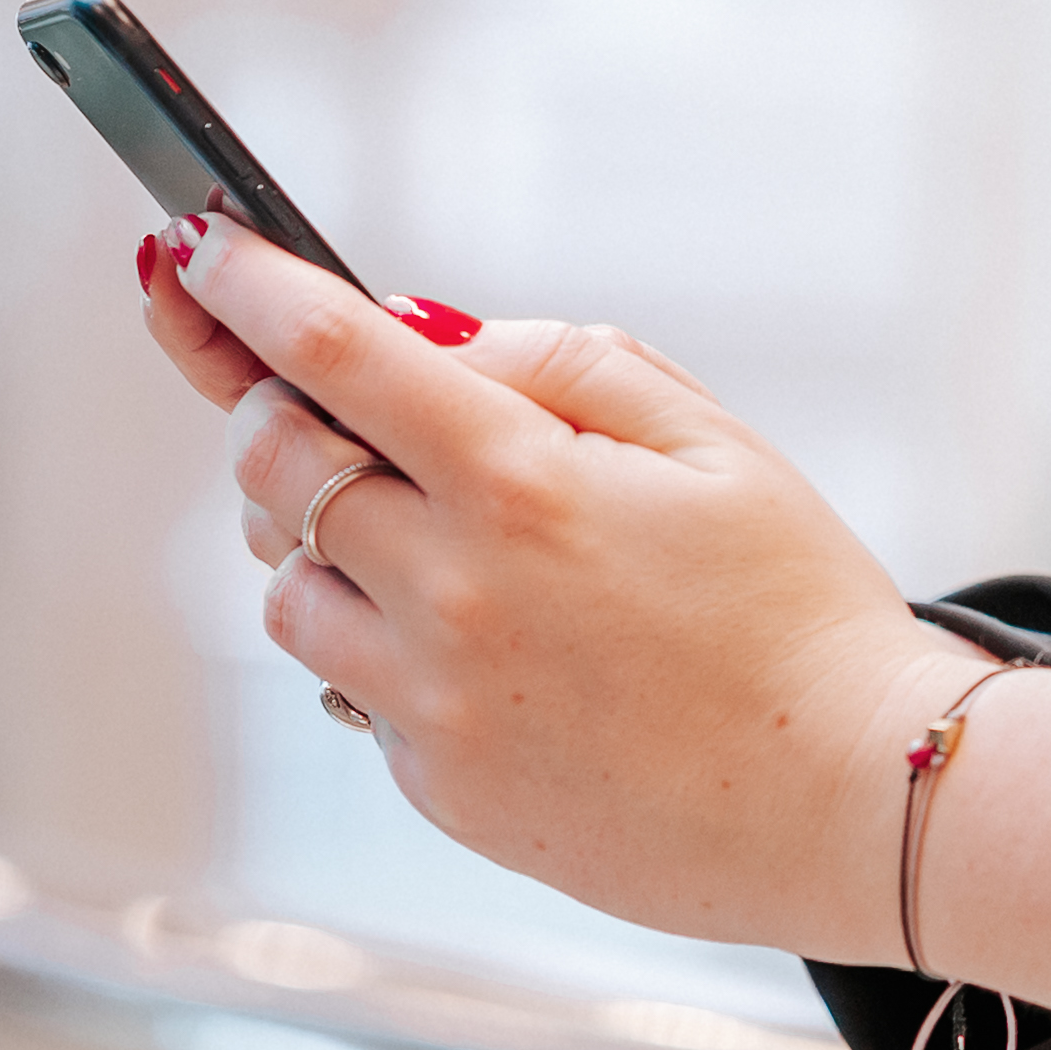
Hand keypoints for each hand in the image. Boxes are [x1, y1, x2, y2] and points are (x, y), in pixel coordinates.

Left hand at [135, 217, 955, 960]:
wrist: (853, 802)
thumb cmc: (799, 609)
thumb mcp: (716, 441)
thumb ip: (565, 365)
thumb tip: (435, 339)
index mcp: (523, 485)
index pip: (335, 354)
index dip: (248, 287)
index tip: (196, 247)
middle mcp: (453, 593)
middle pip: (274, 469)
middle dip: (269, 410)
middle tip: (317, 399)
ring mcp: (435, 703)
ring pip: (286, 593)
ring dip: (319, 543)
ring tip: (429, 541)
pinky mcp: (441, 791)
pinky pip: (353, 693)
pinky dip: (383, 647)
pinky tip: (492, 646)